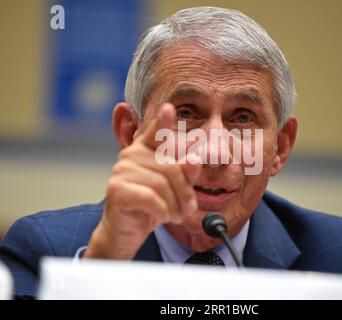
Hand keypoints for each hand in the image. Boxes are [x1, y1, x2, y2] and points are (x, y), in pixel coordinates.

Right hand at [84, 103, 200, 259]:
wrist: (125, 232)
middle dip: (185, 192)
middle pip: (171, 168)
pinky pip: (152, 198)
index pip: (156, 132)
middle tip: (187, 209)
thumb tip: (194, 159)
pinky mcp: (117, 189)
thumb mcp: (173, 189)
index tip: (170, 108)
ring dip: (175, 206)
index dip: (163, 121)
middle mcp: (132, 154)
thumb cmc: (151, 206)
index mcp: (145, 150)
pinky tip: (161, 217)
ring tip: (174, 215)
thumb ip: (185, 174)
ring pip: (163, 185)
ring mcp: (121, 170)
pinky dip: (162, 212)